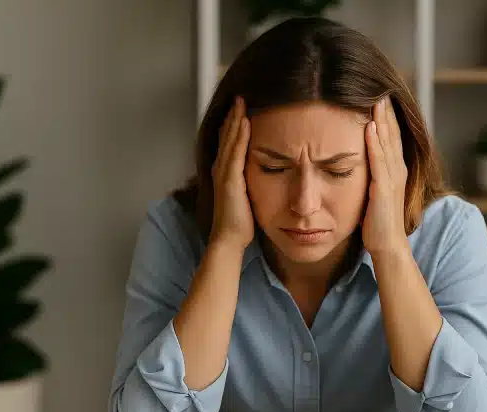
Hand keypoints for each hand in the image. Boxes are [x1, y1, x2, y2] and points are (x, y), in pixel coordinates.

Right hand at [209, 96, 253, 252]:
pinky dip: (239, 134)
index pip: (230, 142)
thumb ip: (250, 183)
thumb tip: (264, 175)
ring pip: (230, 139)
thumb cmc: (239, 223)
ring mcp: (224, 172)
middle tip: (240, 96)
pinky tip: (244, 121)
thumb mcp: (247, 196)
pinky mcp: (230, 178)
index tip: (242, 108)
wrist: (229, 239)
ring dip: (236, 118)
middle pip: (227, 135)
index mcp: (226, 172)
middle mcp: (221, 168)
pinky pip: (236, 151)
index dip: (234, 124)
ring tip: (241, 101)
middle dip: (233, 115)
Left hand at [362, 96, 408, 255]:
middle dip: (386, 111)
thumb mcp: (376, 192)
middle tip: (380, 86)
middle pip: (392, 133)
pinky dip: (375, 143)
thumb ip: (373, 175)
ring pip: (387, 143)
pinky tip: (369, 128)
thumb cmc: (379, 223)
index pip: (391, 137)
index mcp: (395, 170)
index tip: (379, 95)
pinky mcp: (384, 189)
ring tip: (376, 98)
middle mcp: (397, 170)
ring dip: (381, 120)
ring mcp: (392, 179)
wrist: (388, 246)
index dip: (387, 116)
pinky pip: (379, 162)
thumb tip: (362, 161)